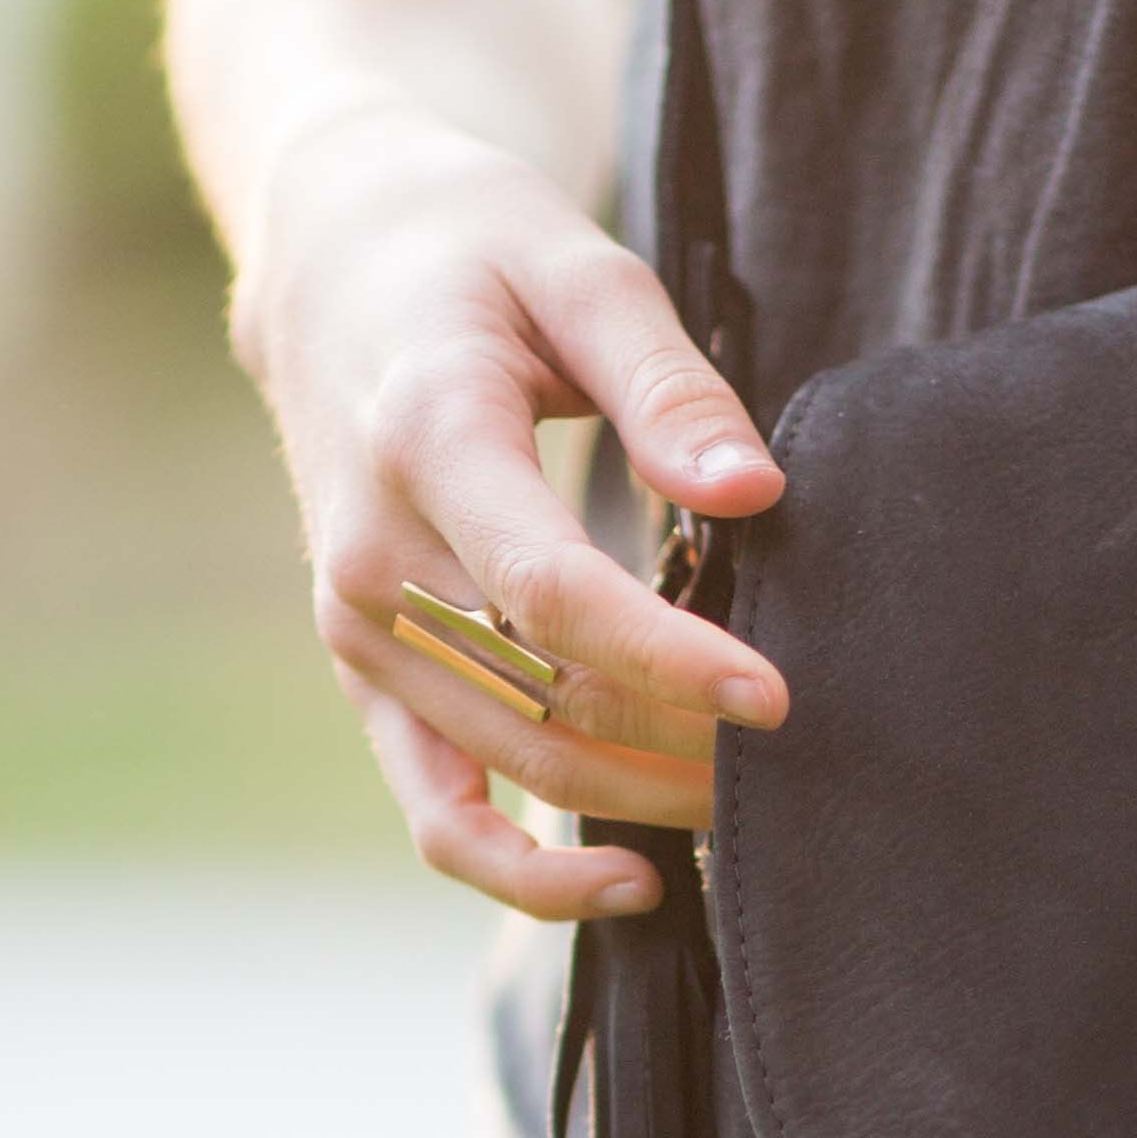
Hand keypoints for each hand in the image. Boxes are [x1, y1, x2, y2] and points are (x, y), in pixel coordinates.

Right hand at [234, 110, 787, 921]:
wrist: (332, 269)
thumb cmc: (474, 254)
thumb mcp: (579, 269)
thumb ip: (668, 384)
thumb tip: (756, 494)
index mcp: (426, 442)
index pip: (550, 592)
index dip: (668, 660)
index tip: (775, 699)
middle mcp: (372, 558)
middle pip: (542, 701)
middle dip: (681, 746)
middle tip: (805, 752)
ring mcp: (357, 628)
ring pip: (510, 767)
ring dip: (637, 801)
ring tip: (752, 800)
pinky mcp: (364, 670)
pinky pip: (435, 811)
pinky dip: (521, 874)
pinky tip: (630, 882)